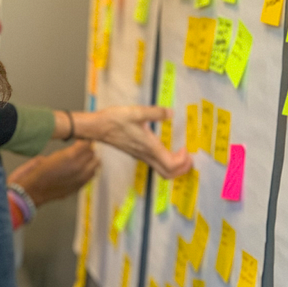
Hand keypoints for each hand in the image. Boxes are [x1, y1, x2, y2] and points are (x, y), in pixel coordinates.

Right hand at [9, 141, 99, 207]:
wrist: (34, 190)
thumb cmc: (38, 172)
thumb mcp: (53, 154)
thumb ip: (68, 151)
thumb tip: (79, 146)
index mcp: (70, 156)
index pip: (87, 143)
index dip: (84, 140)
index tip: (81, 139)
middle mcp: (78, 167)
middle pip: (92, 153)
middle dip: (88, 150)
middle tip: (81, 149)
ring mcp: (80, 178)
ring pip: (96, 165)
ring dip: (90, 161)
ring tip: (82, 160)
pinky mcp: (80, 187)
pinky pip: (91, 176)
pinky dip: (89, 171)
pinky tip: (81, 170)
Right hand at [73, 105, 192, 178]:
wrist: (97, 127)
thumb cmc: (114, 120)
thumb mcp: (137, 112)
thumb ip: (156, 112)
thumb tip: (170, 113)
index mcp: (149, 147)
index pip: (171, 165)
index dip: (183, 160)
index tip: (185, 148)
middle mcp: (146, 155)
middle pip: (168, 174)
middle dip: (182, 169)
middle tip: (189, 158)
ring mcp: (141, 156)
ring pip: (162, 170)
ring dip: (175, 167)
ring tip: (182, 154)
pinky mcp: (138, 153)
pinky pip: (156, 164)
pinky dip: (166, 161)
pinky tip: (167, 149)